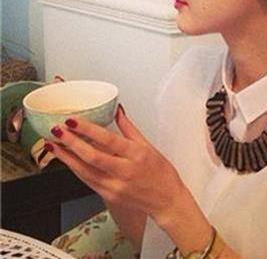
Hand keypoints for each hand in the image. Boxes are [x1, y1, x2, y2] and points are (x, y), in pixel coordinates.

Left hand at [45, 105, 186, 224]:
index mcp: (136, 155)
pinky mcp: (109, 195)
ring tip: (54, 144)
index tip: (73, 121)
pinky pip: (87, 181)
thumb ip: (129, 128)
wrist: (166, 200)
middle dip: (71, 143)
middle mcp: (125, 171)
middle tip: (57, 131)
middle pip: (92, 157)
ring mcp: (115, 186)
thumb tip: (117, 111)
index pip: (108, 140)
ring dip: (67, 157)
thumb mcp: (148, 145)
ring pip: (85, 171)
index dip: (88, 130)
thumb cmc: (161, 173)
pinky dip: (75, 169)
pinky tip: (67, 160)